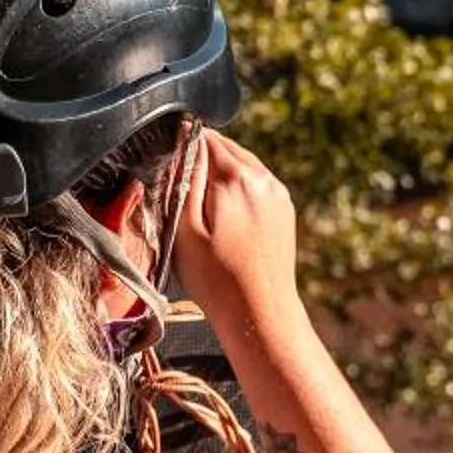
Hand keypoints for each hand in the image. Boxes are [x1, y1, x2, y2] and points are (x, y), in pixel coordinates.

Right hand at [173, 130, 304, 346]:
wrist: (260, 312)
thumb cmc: (216, 279)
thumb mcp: (185, 231)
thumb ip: (186, 182)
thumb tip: (188, 145)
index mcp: (237, 179)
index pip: (206, 139)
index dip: (183, 141)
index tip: (167, 153)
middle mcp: (263, 179)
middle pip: (227, 148)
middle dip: (203, 153)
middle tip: (179, 172)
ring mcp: (278, 194)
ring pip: (244, 164)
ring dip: (222, 168)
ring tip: (199, 191)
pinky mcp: (285, 209)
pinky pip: (258, 183)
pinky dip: (239, 185)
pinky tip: (223, 209)